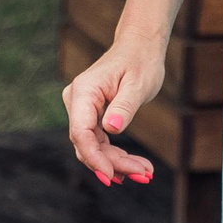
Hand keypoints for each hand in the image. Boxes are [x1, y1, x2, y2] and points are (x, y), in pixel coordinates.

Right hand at [62, 36, 162, 188]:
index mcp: (84, 91)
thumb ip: (124, 106)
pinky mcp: (91, 116)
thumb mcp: (138, 84)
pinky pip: (100, 141)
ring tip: (145, 172)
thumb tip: (110, 129)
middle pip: (88, 143)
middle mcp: (77, 101)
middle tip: (144, 174)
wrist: (140, 47)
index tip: (111, 174)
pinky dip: (116, 155)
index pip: (81, 132)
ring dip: (117, 162)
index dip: (94, 157)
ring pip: (94, 146)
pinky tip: (136, 166)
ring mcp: (82, 109)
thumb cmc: (141, 61)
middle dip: (113, 163)